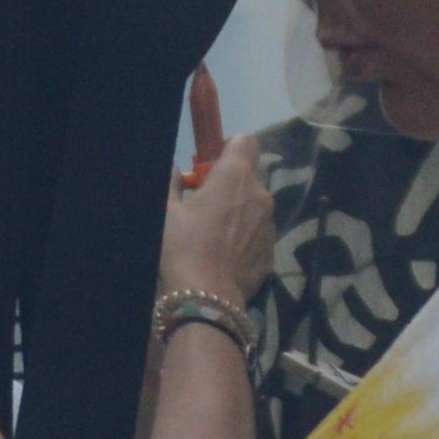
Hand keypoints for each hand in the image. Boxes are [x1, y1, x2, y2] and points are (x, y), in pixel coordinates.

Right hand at [163, 81, 274, 319]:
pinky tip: (226, 257)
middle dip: (231, 186)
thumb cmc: (183, 246)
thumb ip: (173, 184)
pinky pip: (258, 235)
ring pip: (256, 208)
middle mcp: (259, 195)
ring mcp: (270, 225)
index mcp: (234, 176)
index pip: (246, 142)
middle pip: (249, 178)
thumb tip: (176, 171)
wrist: (206, 296)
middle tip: (207, 205)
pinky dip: (246, 239)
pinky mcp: (272, 252)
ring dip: (240, 213)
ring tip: (217, 236)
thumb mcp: (167, 212)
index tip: (214, 163)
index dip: (230, 148)